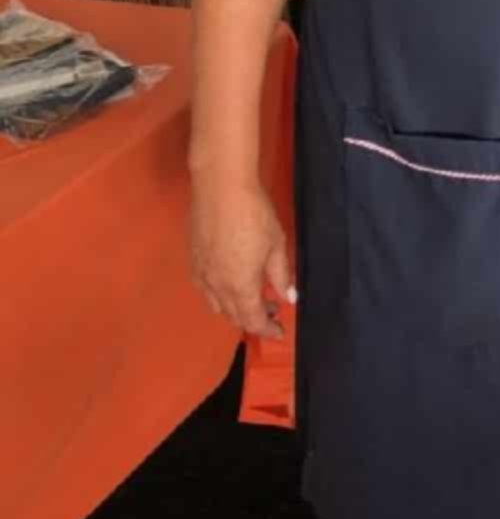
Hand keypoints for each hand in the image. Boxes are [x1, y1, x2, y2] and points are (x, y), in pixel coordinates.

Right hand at [190, 176, 293, 338]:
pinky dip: (220, 294)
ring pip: (217, 304)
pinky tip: (231, 280)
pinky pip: (205, 288)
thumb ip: (280, 274)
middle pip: (233, 316)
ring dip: (236, 308)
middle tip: (271, 310)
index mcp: (240, 286)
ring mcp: (201, 273)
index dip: (267, 330)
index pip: (252, 321)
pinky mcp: (192, 259)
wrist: (221, 187)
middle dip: (253, 319)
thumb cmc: (254, 214)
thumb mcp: (275, 244)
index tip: (280, 331)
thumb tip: (287, 298)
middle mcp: (217, 286)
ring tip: (253, 296)